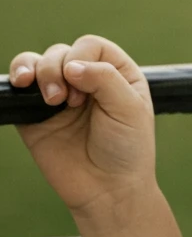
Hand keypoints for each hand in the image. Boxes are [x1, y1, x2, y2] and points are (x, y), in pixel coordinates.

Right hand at [7, 35, 156, 216]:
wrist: (107, 190)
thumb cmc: (127, 149)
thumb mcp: (130, 109)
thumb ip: (105, 79)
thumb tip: (71, 65)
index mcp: (115, 73)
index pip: (90, 45)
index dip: (82, 57)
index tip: (86, 88)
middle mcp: (86, 79)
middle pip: (61, 52)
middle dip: (59, 69)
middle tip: (69, 101)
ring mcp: (59, 97)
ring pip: (38, 63)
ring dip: (37, 71)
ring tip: (50, 98)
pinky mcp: (36, 116)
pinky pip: (20, 88)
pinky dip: (17, 77)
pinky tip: (21, 83)